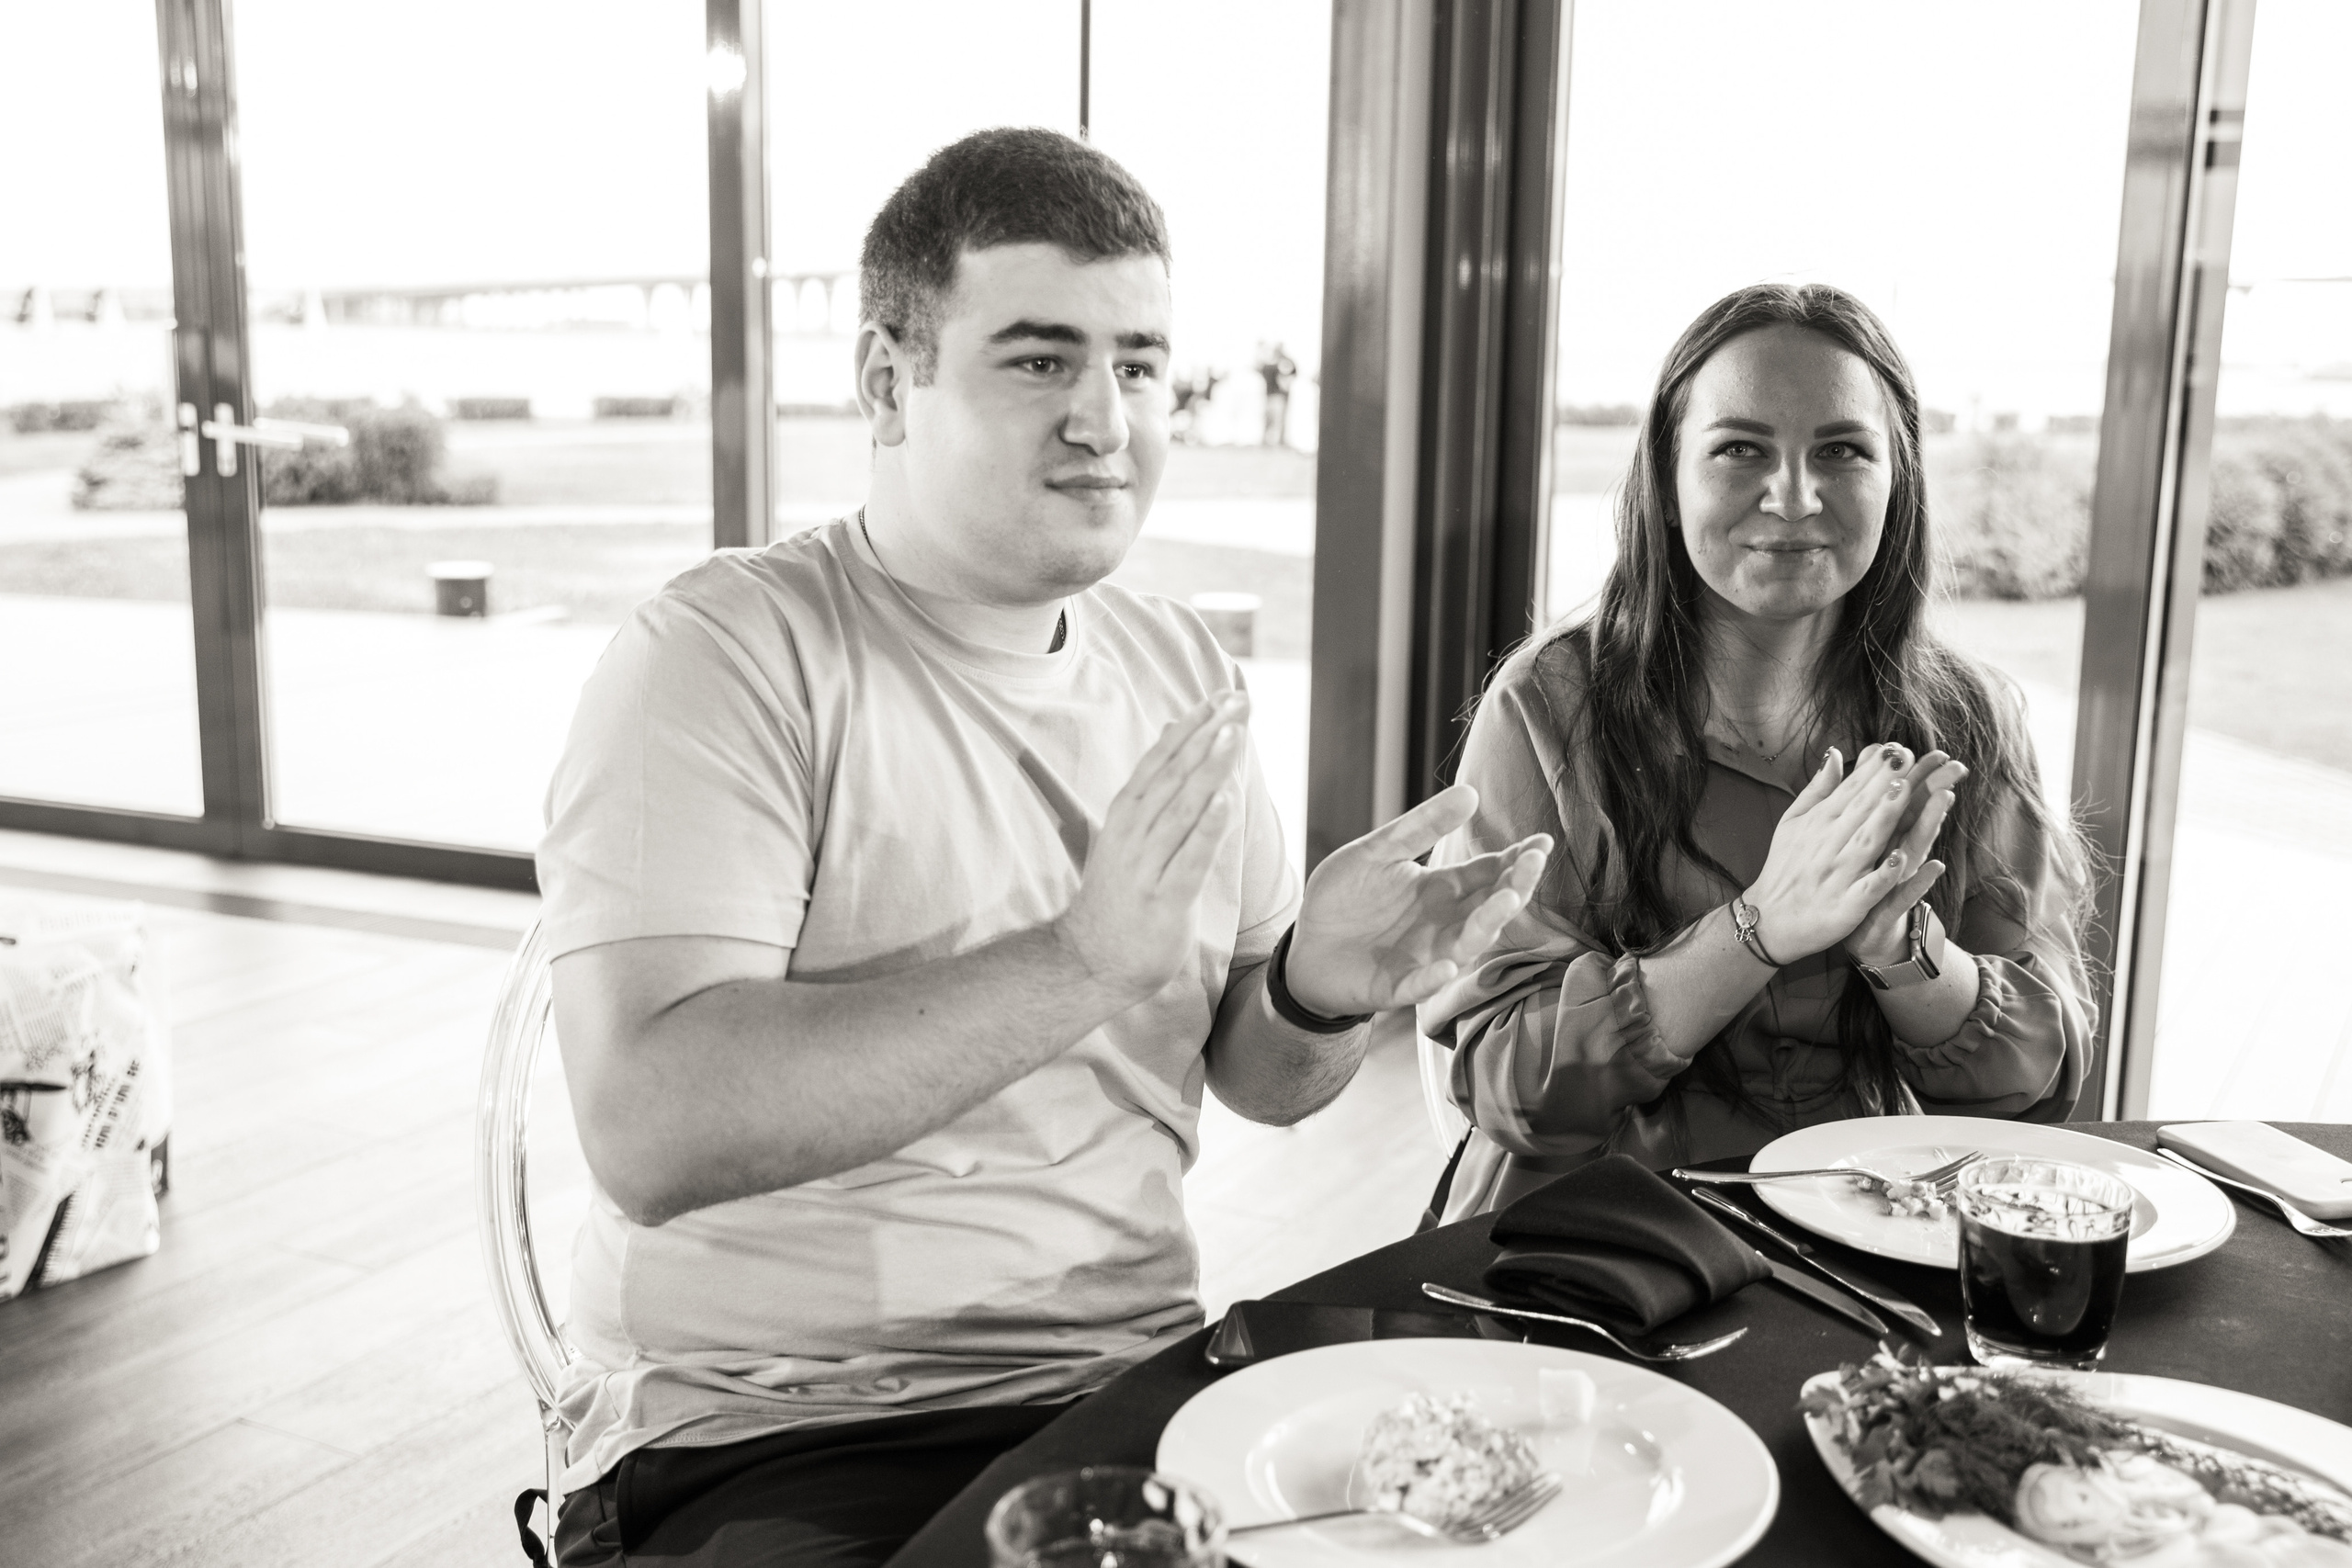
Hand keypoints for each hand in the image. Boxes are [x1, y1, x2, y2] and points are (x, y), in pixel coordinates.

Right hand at [1053, 692, 1248, 1001]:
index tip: (1223, 695)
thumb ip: (1155, 784)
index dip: (1193, 726)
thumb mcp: (1130, 832)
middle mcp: (1133, 834)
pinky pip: (1188, 860)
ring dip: (1208, 770)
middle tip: (1238, 702)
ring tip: (1233, 735)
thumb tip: (1174, 728)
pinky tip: (1226, 801)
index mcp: (1127, 815)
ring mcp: (1146, 867)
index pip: (1162, 760)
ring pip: (1181, 810)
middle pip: (1174, 776)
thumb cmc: (1121, 895)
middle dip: (1208, 735)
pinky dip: (1206, 829)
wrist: (1090, 960)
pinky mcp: (1163, 901)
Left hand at [1282, 783, 1551, 1015]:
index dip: (1516, 859)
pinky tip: (1446, 966)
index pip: (1488, 873)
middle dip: (1514, 885)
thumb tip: (1470, 792)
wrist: (1304, 951)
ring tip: (1505, 900)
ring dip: (1487, 924)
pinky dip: (1433, 977)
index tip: (1541, 842)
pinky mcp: (1396, 986)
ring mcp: (1424, 957)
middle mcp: (1442, 924)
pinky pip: (1420, 984)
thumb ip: (1420, 827)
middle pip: (1489, 906)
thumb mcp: (1377, 852)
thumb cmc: (1343, 900)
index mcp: (1440, 890)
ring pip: (1466, 944)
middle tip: (1533, 861)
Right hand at [1744, 744, 1927, 960]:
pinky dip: (1884, 874)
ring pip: (1866, 841)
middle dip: (1883, 783)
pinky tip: (1902, 858)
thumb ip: (1818, 789)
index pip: (1850, 791)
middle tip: (1906, 757)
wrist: (1768, 919)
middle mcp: (1827, 845)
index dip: (1873, 770)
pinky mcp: (1846, 905)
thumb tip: (1835, 753)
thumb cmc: (1785, 867)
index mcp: (1819, 823)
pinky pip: (1868, 888)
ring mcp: (1837, 875)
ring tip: (1904, 791)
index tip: (1895, 747)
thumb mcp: (1793, 823)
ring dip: (1885, 816)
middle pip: (1860, 810)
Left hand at [1845, 750, 1966, 965]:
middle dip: (1935, 791)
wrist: (1861, 935)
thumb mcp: (1866, 844)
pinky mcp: (1889, 906)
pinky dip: (1919, 881)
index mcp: (1886, 837)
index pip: (1904, 802)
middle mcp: (1897, 855)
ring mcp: (1897, 880)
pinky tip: (1934, 866)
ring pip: (1915, 848)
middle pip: (1917, 819)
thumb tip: (1877, 777)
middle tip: (1954, 766)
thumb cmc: (1866, 884)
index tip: (1936, 750)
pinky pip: (1905, 893)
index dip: (1918, 776)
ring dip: (1931, 824)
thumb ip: (1871, 812)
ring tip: (1945, 799)